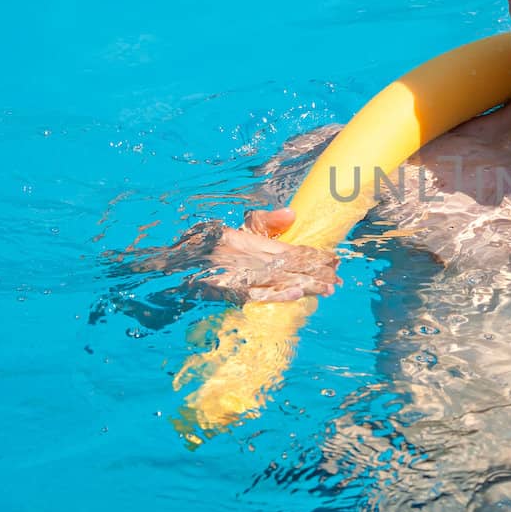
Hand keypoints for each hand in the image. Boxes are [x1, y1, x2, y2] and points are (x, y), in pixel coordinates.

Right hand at [123, 207, 338, 304]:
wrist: (171, 262)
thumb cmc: (207, 241)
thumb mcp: (236, 226)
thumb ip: (264, 220)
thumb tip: (292, 215)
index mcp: (250, 240)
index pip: (291, 248)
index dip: (315, 255)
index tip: (334, 259)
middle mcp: (247, 257)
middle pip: (290, 266)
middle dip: (317, 273)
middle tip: (338, 279)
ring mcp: (239, 276)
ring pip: (280, 281)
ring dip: (306, 285)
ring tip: (328, 290)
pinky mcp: (230, 292)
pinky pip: (258, 294)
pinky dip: (278, 295)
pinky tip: (296, 296)